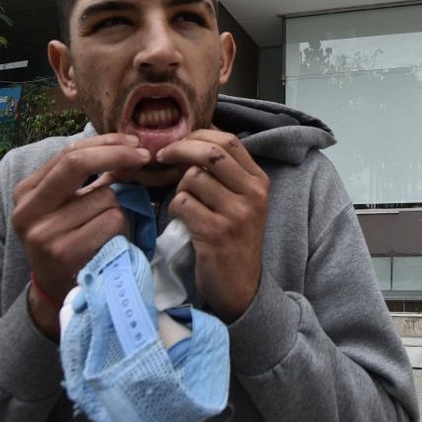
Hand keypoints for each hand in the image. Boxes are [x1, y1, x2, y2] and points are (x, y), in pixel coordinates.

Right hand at [11, 133, 151, 337]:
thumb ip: (92, 176)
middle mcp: (27, 210)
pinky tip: (108, 241)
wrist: (58, 291)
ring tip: (105, 227)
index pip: (68, 153)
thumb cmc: (70, 239)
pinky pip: (111, 221)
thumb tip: (131, 148)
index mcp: (26, 192)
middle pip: (76, 163)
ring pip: (104, 197)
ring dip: (118, 207)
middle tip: (143, 155)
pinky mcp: (64, 252)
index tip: (134, 142)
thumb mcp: (70, 204)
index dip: (105, 143)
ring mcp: (44, 233)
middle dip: (116, 154)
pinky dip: (120, 226)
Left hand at [156, 129, 269, 322]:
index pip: (228, 140)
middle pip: (210, 152)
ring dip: (178, 188)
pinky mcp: (216, 233)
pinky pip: (182, 203)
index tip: (178, 143)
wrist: (241, 287)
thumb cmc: (234, 240)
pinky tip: (182, 221)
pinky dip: (174, 209)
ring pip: (193, 178)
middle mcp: (253, 194)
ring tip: (185, 204)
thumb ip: (226, 173)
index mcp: (259, 181)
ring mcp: (236, 214)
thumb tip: (191, 139)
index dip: (198, 135)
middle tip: (161, 157)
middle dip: (179, 149)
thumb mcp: (241, 202)